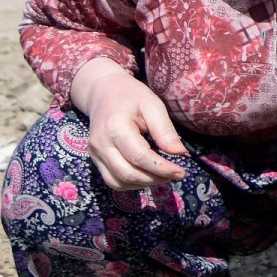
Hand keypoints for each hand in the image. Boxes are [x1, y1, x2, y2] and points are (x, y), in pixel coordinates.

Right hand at [70, 58, 188, 190]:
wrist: (103, 92)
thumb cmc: (131, 96)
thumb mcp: (153, 105)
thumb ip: (165, 130)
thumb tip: (180, 153)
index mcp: (115, 127)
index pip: (139, 157)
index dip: (162, 168)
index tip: (181, 172)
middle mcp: (101, 144)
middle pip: (127, 173)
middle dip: (154, 179)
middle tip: (176, 176)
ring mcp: (95, 153)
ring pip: (117, 182)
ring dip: (143, 184)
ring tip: (163, 176)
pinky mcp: (95, 159)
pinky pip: (112, 180)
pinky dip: (131, 183)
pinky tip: (147, 175)